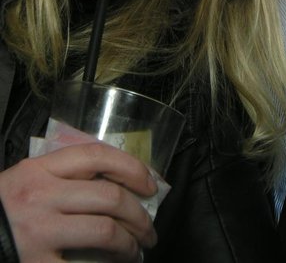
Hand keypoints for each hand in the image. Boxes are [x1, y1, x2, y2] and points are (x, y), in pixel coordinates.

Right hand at [0, 141, 157, 261]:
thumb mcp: (28, 181)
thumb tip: (115, 184)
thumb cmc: (3, 210)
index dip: (132, 167)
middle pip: (109, 196)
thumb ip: (63, 176)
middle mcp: (41, 195)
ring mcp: (39, 231)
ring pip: (105, 230)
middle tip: (149, 230)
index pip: (97, 156)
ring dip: (130, 243)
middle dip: (139, 214)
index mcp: (40, 169)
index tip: (150, 185)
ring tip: (136, 251)